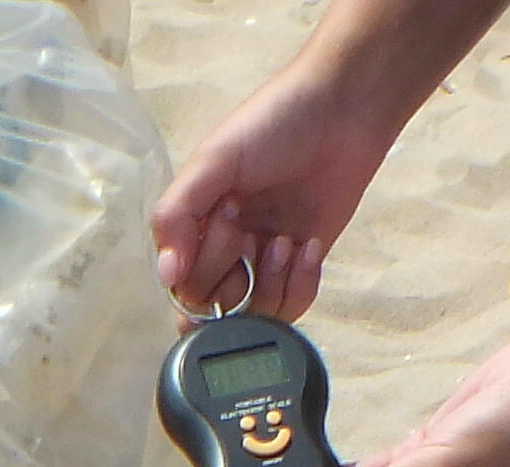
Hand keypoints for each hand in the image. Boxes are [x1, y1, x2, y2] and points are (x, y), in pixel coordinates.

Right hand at [152, 74, 407, 319]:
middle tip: (250, 228)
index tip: (224, 219)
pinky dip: (300, 286)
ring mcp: (265, 259)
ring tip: (286, 241)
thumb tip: (166, 275)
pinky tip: (308, 247)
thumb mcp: (212, 160)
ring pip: (254, 315)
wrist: (343, 109)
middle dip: (234, 274)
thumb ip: (176, 215)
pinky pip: (291, 306)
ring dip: (270, 284)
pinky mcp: (303, 265)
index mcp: (195, 222)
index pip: (179, 284)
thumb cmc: (273, 123)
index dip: (200, 268)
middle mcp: (226, 247)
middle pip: (214, 305)